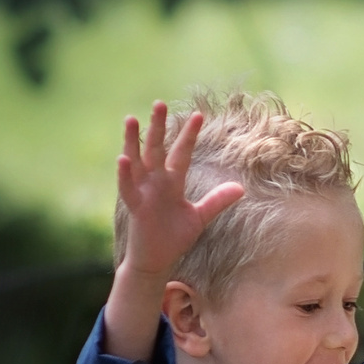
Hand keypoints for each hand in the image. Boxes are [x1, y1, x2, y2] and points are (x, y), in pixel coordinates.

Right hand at [104, 103, 243, 360]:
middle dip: (159, 128)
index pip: (182, 153)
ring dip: (134, 141)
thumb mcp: (200, 217)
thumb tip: (241, 188)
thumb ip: (217, 201)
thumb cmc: (175, 236)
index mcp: (173, 182)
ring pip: (138, 161)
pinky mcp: (135, 206)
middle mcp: (156, 181)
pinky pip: (128, 187)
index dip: (189, 135)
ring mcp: (143, 191)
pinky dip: (125, 173)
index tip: (199, 115)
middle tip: (160, 104)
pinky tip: (123, 157)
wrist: (158, 260)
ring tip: (132, 119)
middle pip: (158, 149)